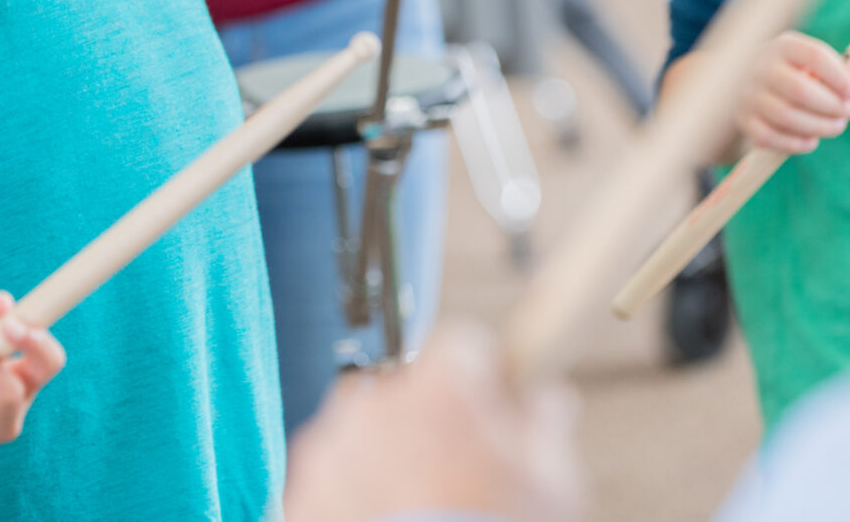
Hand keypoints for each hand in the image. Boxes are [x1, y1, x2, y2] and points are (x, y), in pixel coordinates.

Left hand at [284, 325, 584, 521]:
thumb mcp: (551, 486)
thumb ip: (545, 428)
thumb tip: (547, 399)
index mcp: (440, 387)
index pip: (464, 345)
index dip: (486, 377)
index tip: (497, 408)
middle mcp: (375, 401)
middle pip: (409, 391)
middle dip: (432, 422)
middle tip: (459, 475)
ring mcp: (329, 447)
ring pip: (364, 434)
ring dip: (387, 459)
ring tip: (418, 514)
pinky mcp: (299, 492)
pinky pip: (331, 478)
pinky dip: (352, 497)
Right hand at [737, 31, 849, 153]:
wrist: (743, 83)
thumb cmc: (793, 73)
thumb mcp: (812, 65)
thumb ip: (839, 75)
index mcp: (784, 46)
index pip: (815, 56)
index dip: (841, 78)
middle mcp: (761, 66)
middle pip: (801, 89)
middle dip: (832, 105)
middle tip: (849, 112)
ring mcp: (749, 93)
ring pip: (787, 116)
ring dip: (819, 126)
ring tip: (836, 126)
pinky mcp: (743, 118)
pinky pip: (770, 137)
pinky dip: (796, 143)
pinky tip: (812, 141)